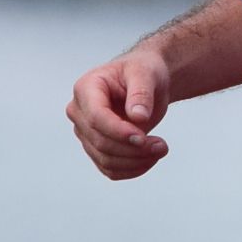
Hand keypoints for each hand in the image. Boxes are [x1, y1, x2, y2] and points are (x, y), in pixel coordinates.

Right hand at [66, 45, 172, 178]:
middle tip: (162, 145)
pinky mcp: (96, 148)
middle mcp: (79, 112)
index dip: (118, 131)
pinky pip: (110, 169)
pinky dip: (132, 169)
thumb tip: (138, 116)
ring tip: (161, 149)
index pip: (95, 118)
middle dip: (133, 149)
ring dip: (136, 161)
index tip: (142, 138)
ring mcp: (85, 132)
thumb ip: (141, 93)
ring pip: (105, 159)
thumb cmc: (142, 72)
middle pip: (100, 142)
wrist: (145, 82)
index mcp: (86, 88)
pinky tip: (151, 158)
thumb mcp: (145, 73)